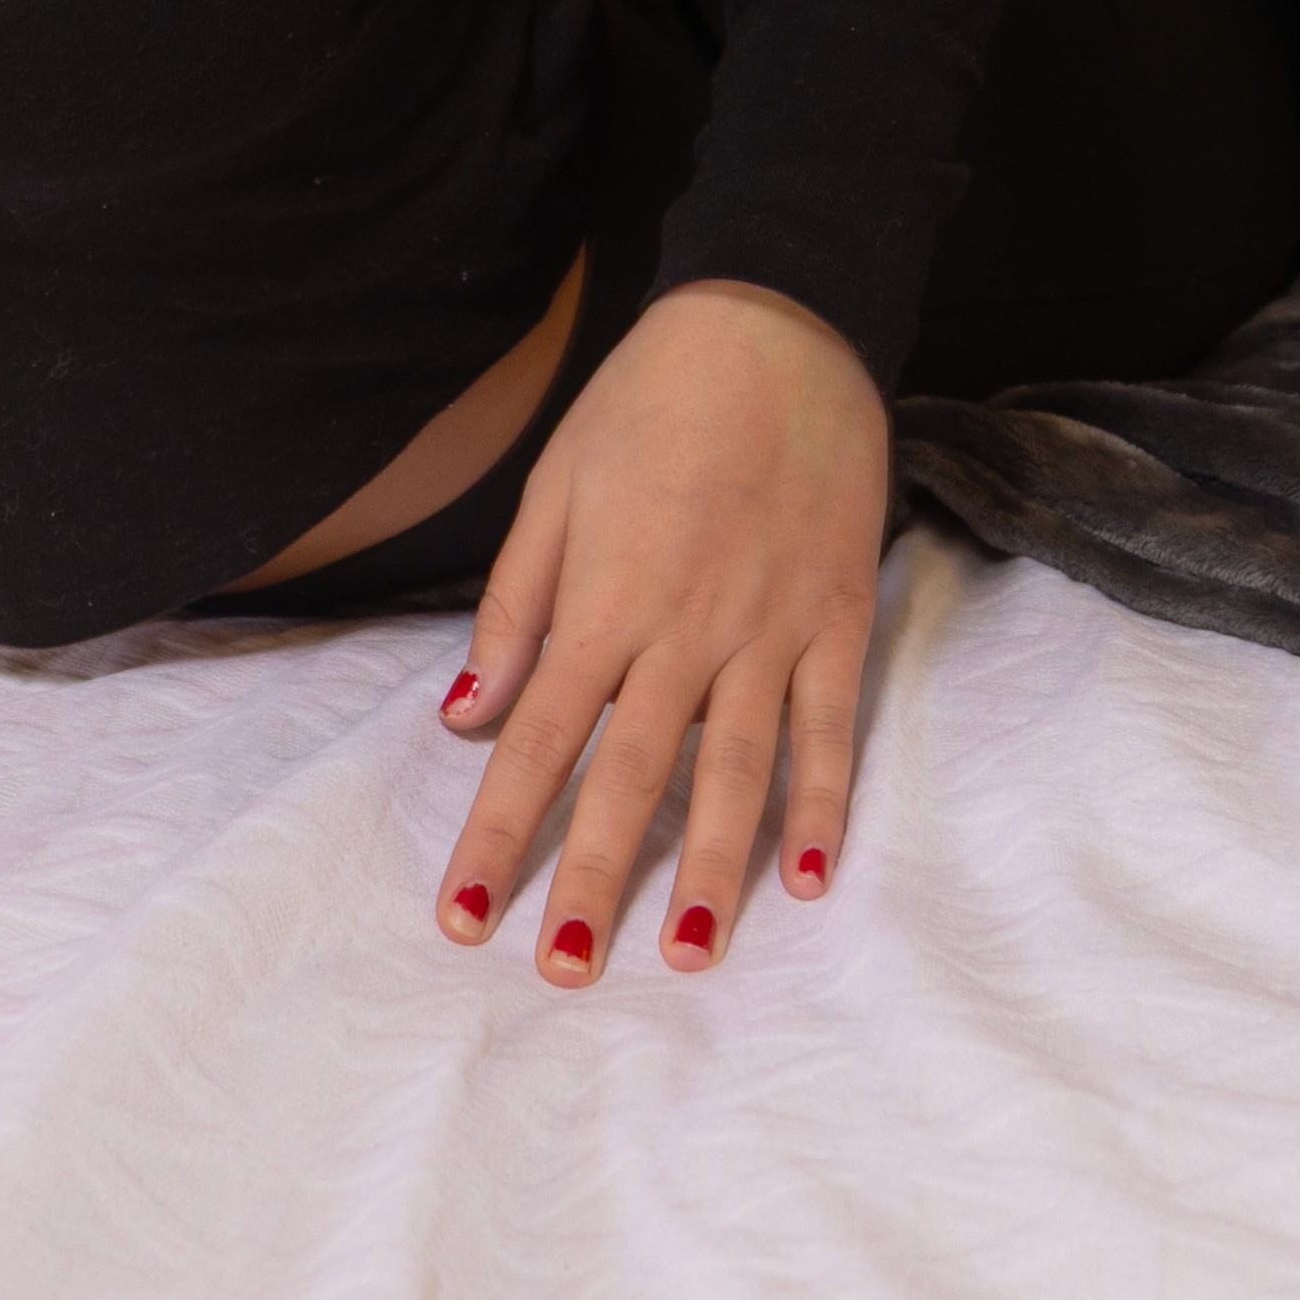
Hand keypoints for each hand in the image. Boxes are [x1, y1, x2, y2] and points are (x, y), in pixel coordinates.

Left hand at [435, 279, 890, 985]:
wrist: (774, 327)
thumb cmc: (646, 405)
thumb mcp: (554, 490)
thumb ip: (514, 611)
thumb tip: (463, 718)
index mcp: (601, 601)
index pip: (536, 743)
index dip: (498, 836)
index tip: (465, 919)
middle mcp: (683, 630)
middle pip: (631, 778)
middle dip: (594, 879)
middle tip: (565, 973)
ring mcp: (768, 628)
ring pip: (735, 770)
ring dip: (711, 869)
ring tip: (686, 956)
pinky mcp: (837, 616)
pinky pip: (829, 724)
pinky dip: (822, 801)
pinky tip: (808, 874)